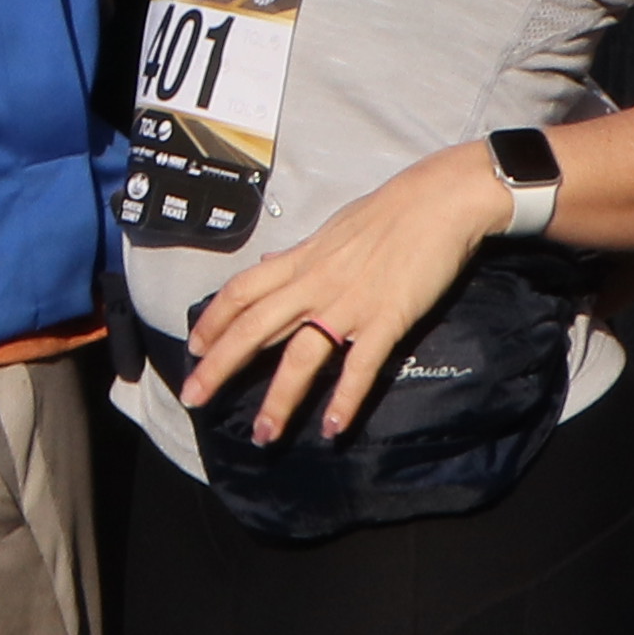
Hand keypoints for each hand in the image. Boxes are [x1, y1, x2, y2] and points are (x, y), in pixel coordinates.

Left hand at [179, 145, 506, 441]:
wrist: (439, 200)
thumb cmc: (388, 212)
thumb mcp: (330, 230)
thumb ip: (298, 255)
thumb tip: (269, 264)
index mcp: (300, 261)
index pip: (241, 292)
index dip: (213, 320)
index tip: (194, 348)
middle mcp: (315, 285)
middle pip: (254, 329)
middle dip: (221, 366)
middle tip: (195, 398)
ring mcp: (349, 304)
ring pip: (303, 357)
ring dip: (281, 399)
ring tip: (265, 434)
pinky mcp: (387, 318)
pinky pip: (361, 366)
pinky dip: (346, 398)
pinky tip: (333, 428)